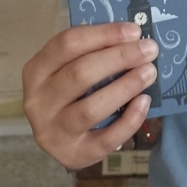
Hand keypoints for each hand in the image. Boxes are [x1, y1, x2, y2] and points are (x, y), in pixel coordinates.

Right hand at [22, 22, 158, 169]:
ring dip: (125, 87)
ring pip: (90, 108)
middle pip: (80, 74)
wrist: (61, 138)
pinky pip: (105, 139)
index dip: (103, 34)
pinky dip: (129, 120)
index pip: (67, 44)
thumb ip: (94, 52)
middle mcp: (38, 102)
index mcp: (36, 71)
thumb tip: (134, 37)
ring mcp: (52, 132)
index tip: (134, 31)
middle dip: (119, 58)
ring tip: (149, 73)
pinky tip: (144, 102)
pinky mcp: (72, 155)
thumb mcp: (70, 67)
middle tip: (149, 50)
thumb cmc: (71, 92)